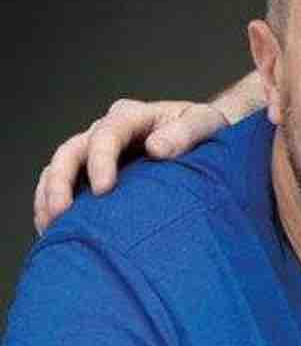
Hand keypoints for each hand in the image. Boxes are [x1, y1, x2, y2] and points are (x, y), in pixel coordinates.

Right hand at [33, 99, 228, 233]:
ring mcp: (96, 150)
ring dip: (48, 196)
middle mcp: (108, 129)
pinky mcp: (92, 171)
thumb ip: (186, 133)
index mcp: (134, 116)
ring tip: (50, 227)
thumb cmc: (208, 130)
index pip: (107, 133)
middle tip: (61, 213)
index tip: (104, 189)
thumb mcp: (206, 123)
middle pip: (71, 150)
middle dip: (60, 182)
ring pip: (58, 167)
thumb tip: (156, 148)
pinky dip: (51, 203)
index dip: (100, 160)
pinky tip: (53, 229)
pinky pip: (61, 183)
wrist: (205, 138)